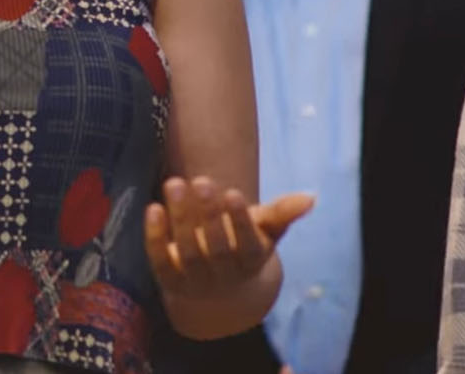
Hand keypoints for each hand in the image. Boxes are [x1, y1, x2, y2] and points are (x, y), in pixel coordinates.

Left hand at [142, 176, 312, 301]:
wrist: (217, 285)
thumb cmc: (242, 243)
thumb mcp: (264, 229)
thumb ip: (282, 213)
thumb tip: (311, 197)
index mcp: (251, 262)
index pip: (248, 245)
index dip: (240, 221)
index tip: (233, 193)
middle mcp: (224, 276)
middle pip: (216, 247)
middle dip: (209, 214)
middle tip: (202, 181)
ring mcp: (195, 281)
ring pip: (187, 252)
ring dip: (180, 218)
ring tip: (174, 183)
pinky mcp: (168, 279)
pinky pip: (159, 261)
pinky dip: (154, 237)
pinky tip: (153, 208)